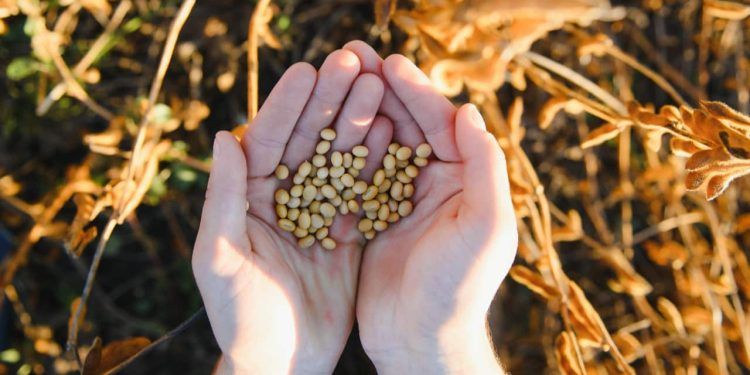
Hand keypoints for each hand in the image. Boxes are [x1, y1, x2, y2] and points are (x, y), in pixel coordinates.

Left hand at [192, 49, 392, 373]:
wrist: (281, 361)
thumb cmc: (240, 317)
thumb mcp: (220, 258)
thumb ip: (222, 199)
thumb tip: (224, 137)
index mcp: (246, 198)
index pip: (266, 140)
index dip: (287, 105)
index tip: (310, 70)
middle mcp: (280, 198)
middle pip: (307, 139)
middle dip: (328, 100)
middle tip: (353, 61)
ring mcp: (315, 212)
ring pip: (338, 157)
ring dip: (358, 121)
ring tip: (380, 85)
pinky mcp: (344, 232)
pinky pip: (361, 189)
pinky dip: (377, 161)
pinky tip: (395, 133)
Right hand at [344, 42, 516, 373]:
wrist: (421, 340)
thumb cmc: (459, 287)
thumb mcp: (486, 226)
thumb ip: (484, 168)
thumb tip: (469, 111)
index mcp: (466, 179)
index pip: (441, 123)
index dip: (416, 91)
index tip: (388, 63)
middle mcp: (436, 183)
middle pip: (407, 123)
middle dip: (381, 89)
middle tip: (352, 55)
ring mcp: (402, 198)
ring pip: (378, 143)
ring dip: (357, 110)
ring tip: (332, 79)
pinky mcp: (373, 217)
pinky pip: (356, 174)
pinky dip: (341, 149)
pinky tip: (320, 127)